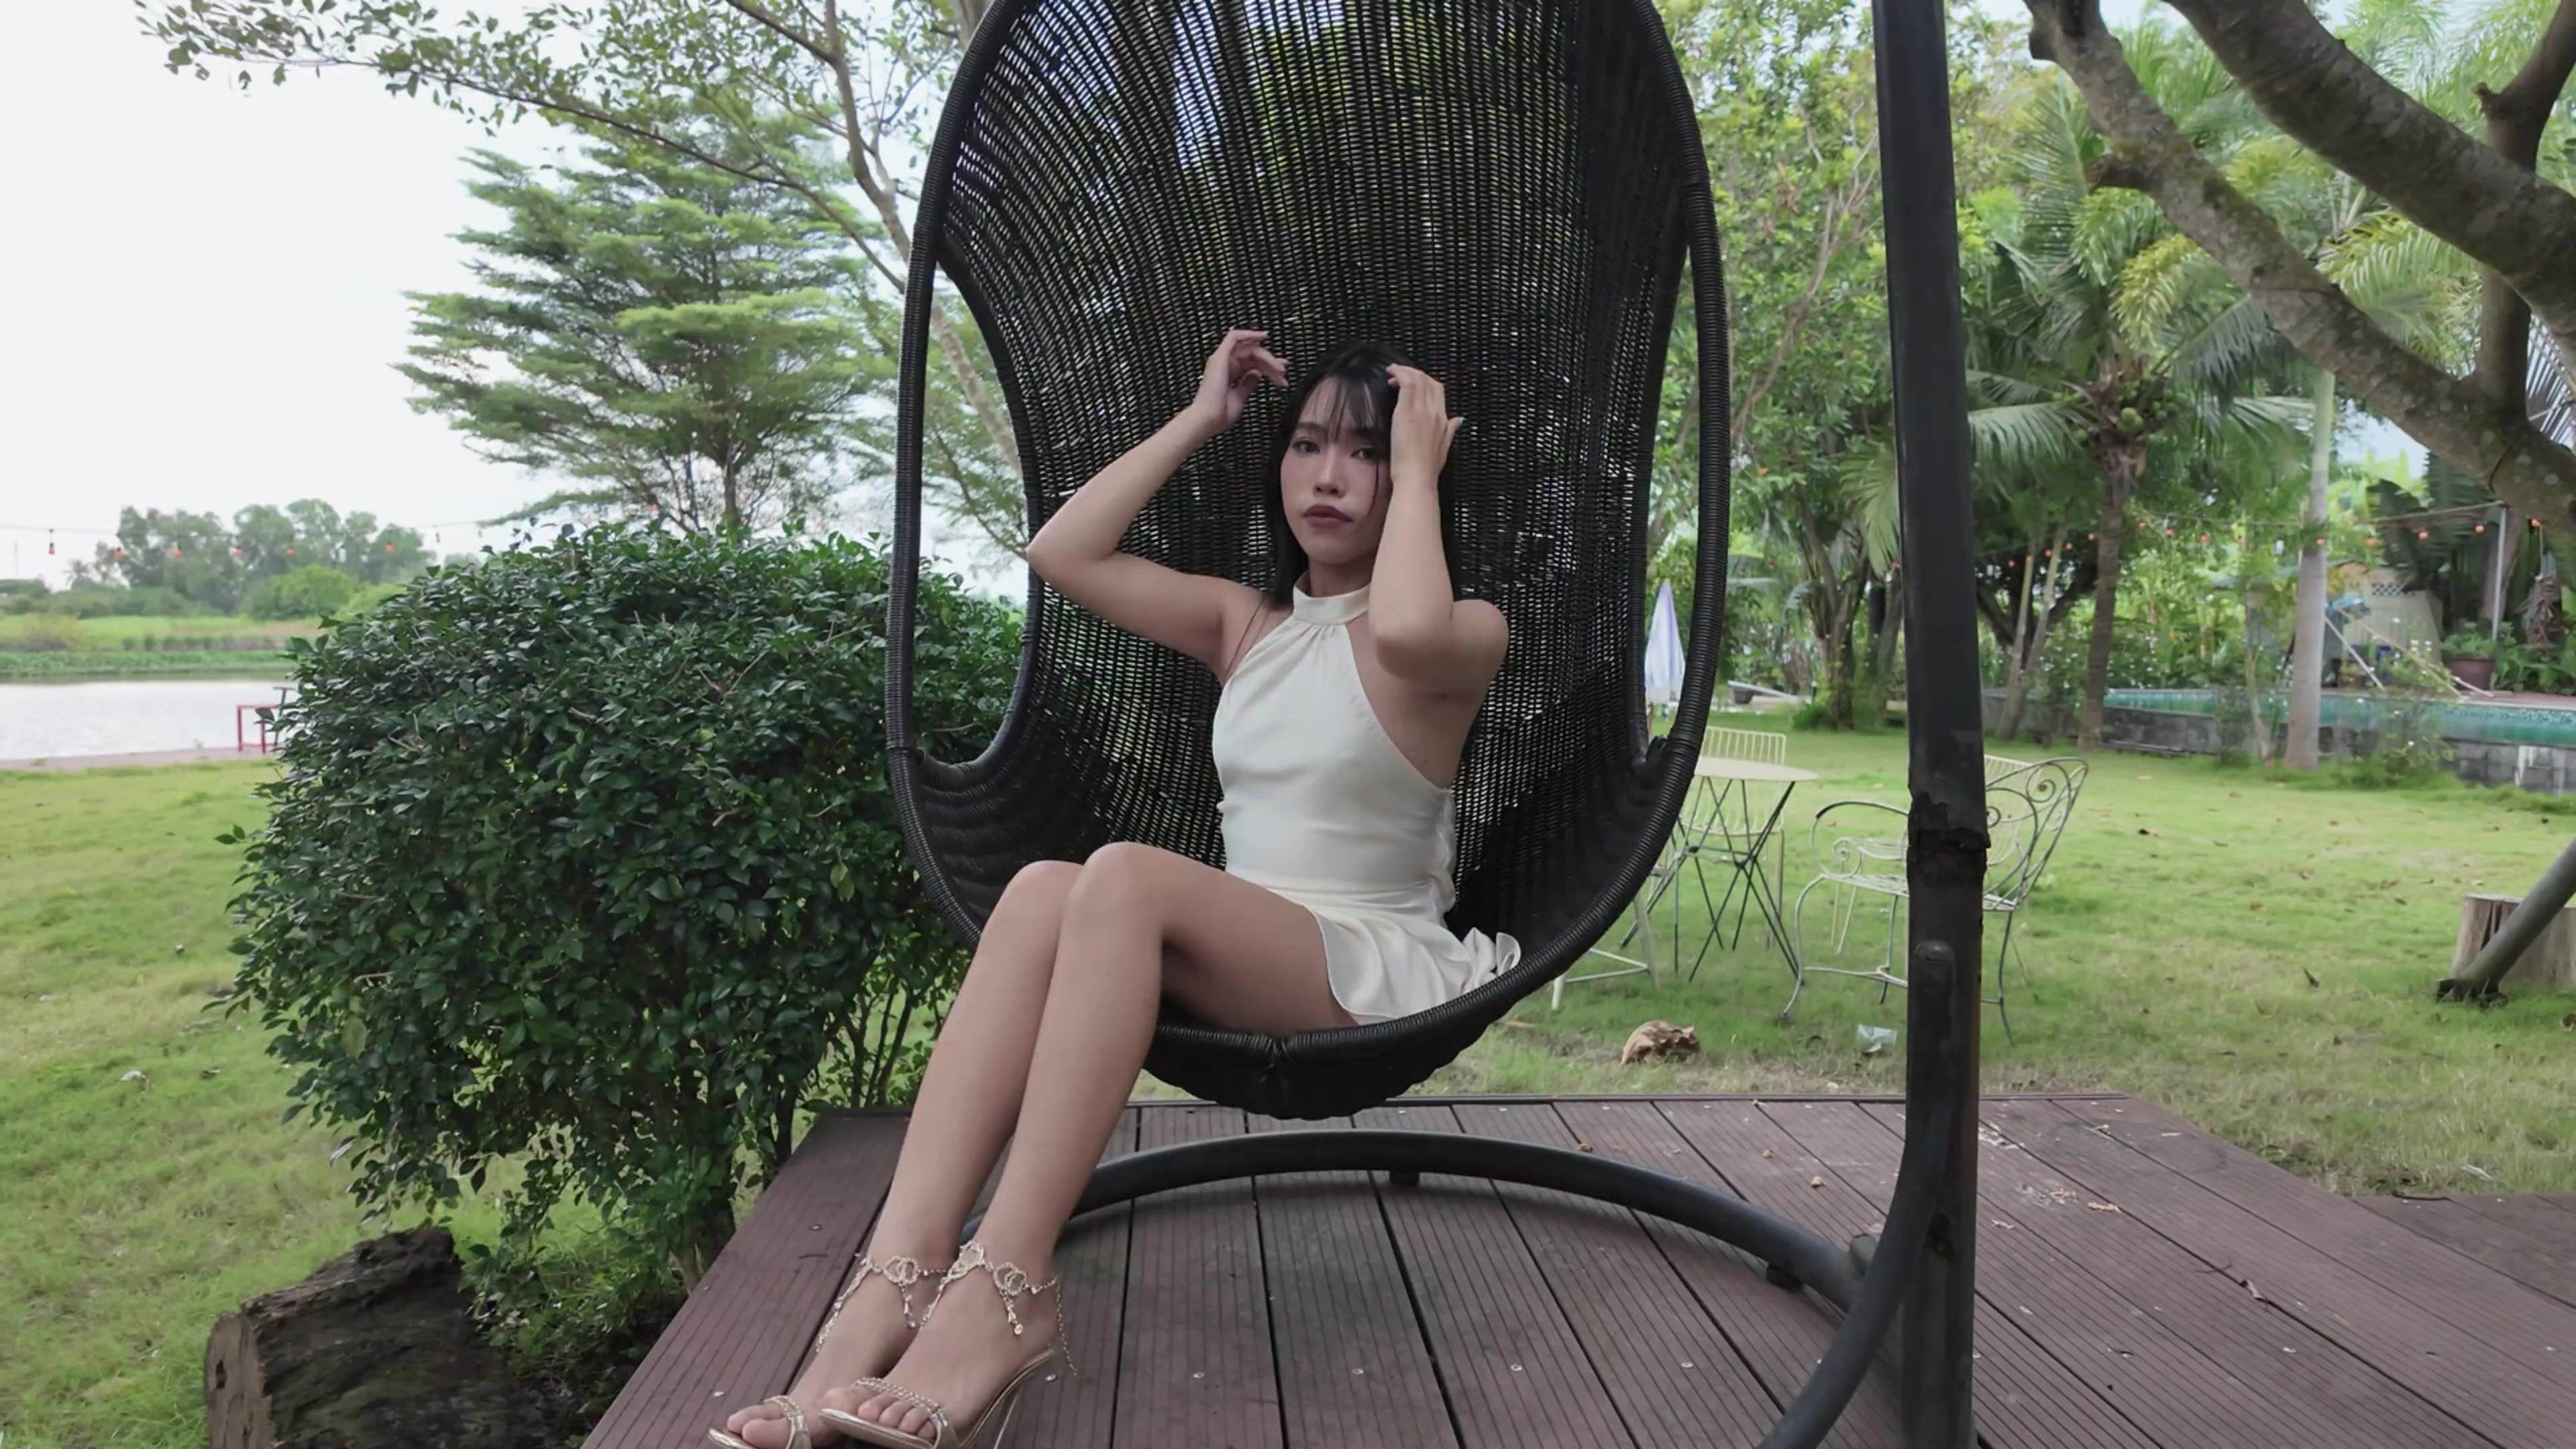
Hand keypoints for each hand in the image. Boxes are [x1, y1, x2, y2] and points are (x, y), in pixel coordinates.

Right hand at [1189, 328, 1288, 434]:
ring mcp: (1221, 359)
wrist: (1208, 420)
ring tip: (1279, 368)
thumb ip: (1248, 384)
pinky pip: (1234, 337)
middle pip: (1253, 356)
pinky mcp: (1220, 357)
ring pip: (1249, 348)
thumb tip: (1257, 373)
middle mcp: (1224, 365)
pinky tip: (1262, 336)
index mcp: (1228, 374)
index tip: (1282, 374)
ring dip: (1266, 356)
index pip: (1251, 364)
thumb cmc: (1220, 415)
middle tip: (1283, 372)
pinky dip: (1248, 334)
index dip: (1268, 367)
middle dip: (1271, 363)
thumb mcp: (1240, 398)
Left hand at [1385, 364, 1462, 486]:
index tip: (1412, 384)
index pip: (1438, 390)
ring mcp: (1422, 410)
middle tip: (1399, 377)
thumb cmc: (1426, 469)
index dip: (1425, 382)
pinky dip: (1399, 373)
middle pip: (1429, 381)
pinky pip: (1407, 383)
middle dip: (1415, 374)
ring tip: (1393, 373)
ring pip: (1418, 379)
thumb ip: (1450, 431)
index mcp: (1443, 419)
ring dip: (1405, 371)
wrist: (1417, 478)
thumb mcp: (1444, 448)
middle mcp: (1435, 411)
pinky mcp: (1407, 411)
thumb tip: (1459, 420)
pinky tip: (1391, 373)